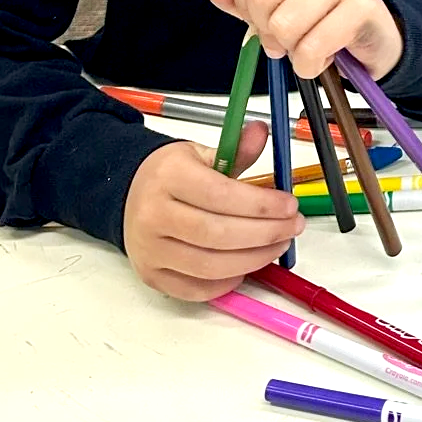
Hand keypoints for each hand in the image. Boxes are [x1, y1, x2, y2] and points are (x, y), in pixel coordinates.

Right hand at [124, 121, 302, 300]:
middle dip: (265, 234)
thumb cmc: (172, 175)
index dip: (261, 204)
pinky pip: (195, 289)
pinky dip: (228, 282)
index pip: (221, 195)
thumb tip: (260, 132)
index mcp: (168, 176)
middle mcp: (153, 215)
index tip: (290, 205)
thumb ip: (236, 150)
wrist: (129, 195)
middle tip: (293, 227)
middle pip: (217, 234)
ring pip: (210, 266)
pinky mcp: (151, 275)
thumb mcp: (202, 153)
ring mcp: (149, 250)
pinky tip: (248, 265)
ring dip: (254, 259)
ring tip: (278, 245)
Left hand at [201, 0, 403, 83]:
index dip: (243, 4)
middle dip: (266, 30)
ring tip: (306, 47)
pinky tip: (322, 58)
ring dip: (290, 50)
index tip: (264, 19)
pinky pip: (314, 44)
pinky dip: (309, 64)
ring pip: (286, 22)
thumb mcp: (276, 5)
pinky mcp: (362, 5)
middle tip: (285, 40)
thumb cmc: (323, 17)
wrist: (378, 35)